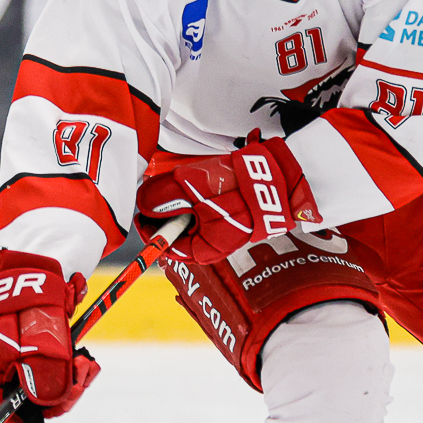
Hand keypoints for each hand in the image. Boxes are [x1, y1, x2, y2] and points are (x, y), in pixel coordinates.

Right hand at [0, 249, 100, 422]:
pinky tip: (85, 359)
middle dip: (60, 397)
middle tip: (83, 382)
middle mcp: (11, 356)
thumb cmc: (35, 292)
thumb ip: (42, 370)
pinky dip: (76, 364)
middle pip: (32, 394)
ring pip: (52, 381)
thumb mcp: (41, 335)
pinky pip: (63, 364)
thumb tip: (46, 404)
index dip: (18, 421)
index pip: (2, 400)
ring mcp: (30, 348)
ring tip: (88, 366)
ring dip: (73, 380)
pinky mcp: (49, 340)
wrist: (46, 254)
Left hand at [135, 135, 317, 263]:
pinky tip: (206, 181)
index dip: (150, 227)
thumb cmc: (237, 185)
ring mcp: (227, 230)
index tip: (141, 211)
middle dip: (168, 210)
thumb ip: (160, 198)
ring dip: (185, 200)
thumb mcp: (188, 187)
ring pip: (193, 217)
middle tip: (163, 191)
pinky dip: (201, 196)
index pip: (166, 245)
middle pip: (179, 230)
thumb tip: (143, 204)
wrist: (280, 174)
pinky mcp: (236, 215)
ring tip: (188, 182)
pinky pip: (209, 208)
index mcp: (205, 249)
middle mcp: (216, 245)